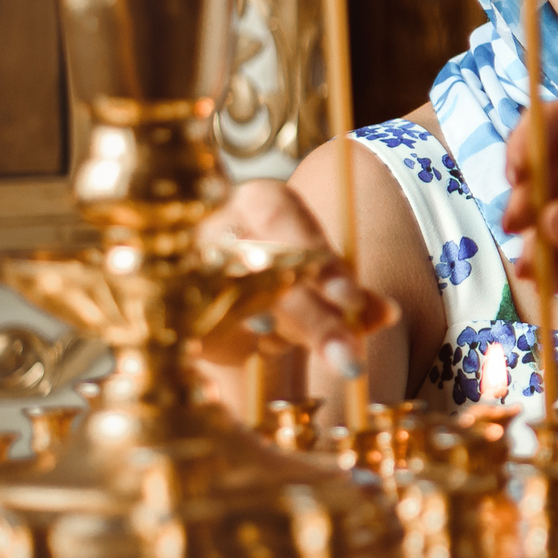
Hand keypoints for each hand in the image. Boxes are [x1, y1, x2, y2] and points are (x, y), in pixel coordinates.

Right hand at [197, 179, 396, 377]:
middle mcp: (218, 226)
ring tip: (301, 348)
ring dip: (276, 328)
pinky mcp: (171, 305)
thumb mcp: (319, 280)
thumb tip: (386, 314)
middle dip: (311, 315)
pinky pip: (206, 326)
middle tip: (347, 356)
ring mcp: (186, 265)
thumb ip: (350, 297)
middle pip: (263, 266)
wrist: (212, 292)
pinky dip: (240, 341)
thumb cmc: (280, 275)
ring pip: (233, 297)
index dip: (316, 259)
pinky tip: (265, 348)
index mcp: (261, 202)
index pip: (285, 221)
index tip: (351, 300)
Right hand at [503, 95, 557, 313]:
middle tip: (518, 226)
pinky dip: (546, 265)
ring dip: (530, 239)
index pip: (556, 120)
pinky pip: (551, 250)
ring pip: (538, 213)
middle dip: (524, 197)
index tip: (518, 175)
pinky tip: (551, 281)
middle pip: (537, 168)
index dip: (529, 142)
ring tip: (534, 267)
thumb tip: (551, 222)